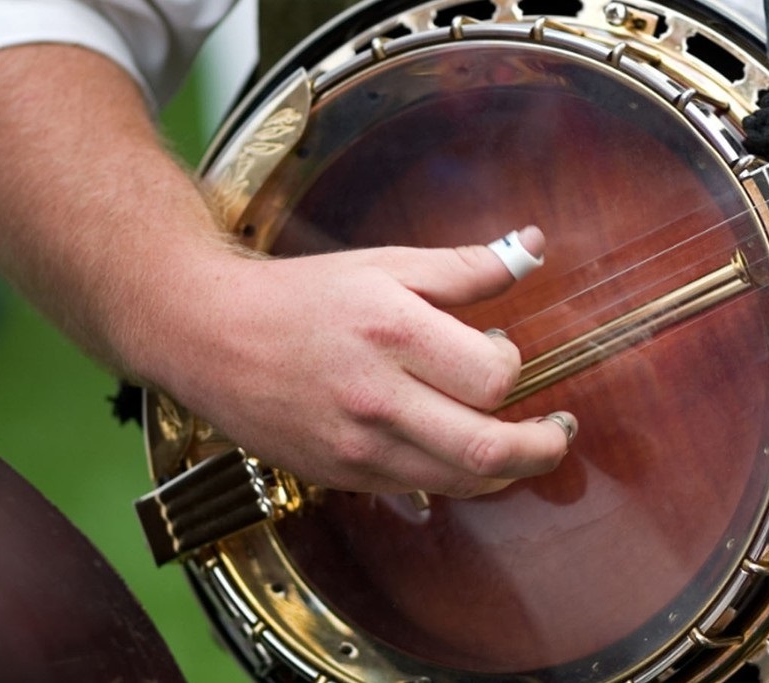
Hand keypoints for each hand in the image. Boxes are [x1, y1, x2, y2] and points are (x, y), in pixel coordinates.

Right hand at [146, 226, 575, 497]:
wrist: (209, 336)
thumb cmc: (301, 295)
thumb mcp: (385, 264)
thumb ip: (465, 266)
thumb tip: (533, 245)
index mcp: (392, 333)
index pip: (493, 376)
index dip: (514, 366)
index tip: (504, 349)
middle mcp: (377, 398)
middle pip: (487, 450)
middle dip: (543, 448)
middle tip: (560, 431)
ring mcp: (357, 446)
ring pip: (459, 482)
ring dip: (506, 470)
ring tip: (521, 445)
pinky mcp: (341, 476)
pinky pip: (418, 488)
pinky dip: (452, 474)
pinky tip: (455, 445)